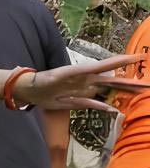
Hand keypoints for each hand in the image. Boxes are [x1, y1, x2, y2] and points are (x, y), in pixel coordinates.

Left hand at [20, 55, 149, 111]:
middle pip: (113, 81)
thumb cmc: (42, 80)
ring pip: (107, 91)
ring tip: (138, 92)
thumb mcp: (57, 76)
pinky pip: (94, 104)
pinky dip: (104, 107)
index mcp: (82, 72)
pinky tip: (114, 109)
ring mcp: (83, 90)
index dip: (121, 62)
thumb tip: (89, 69)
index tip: (137, 58)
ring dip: (122, 92)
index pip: (105, 66)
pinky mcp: (78, 100)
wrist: (31, 91)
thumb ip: (74, 74)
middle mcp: (86, 81)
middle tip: (147, 84)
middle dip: (130, 82)